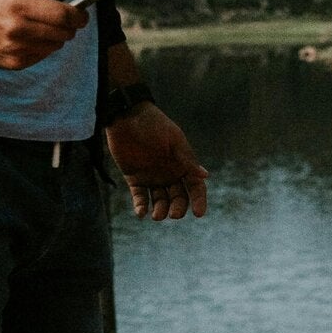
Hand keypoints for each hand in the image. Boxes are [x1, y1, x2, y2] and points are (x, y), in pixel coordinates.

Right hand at [0, 0, 89, 68]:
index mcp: (20, 5)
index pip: (64, 16)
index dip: (79, 16)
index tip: (81, 15)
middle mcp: (17, 30)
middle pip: (63, 33)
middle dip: (69, 26)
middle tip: (62, 20)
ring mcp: (14, 49)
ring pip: (55, 46)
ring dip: (55, 37)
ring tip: (41, 27)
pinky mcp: (12, 63)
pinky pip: (41, 56)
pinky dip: (41, 47)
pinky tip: (30, 38)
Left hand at [107, 103, 208, 221]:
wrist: (126, 116)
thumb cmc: (153, 124)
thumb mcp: (173, 140)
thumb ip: (187, 159)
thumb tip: (205, 176)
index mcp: (183, 164)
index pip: (195, 187)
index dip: (199, 200)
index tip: (199, 213)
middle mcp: (170, 174)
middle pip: (178, 198)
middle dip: (178, 208)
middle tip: (173, 215)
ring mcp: (152, 177)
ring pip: (160, 201)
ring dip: (160, 210)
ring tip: (156, 216)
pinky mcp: (134, 179)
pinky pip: (140, 197)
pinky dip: (141, 206)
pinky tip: (141, 212)